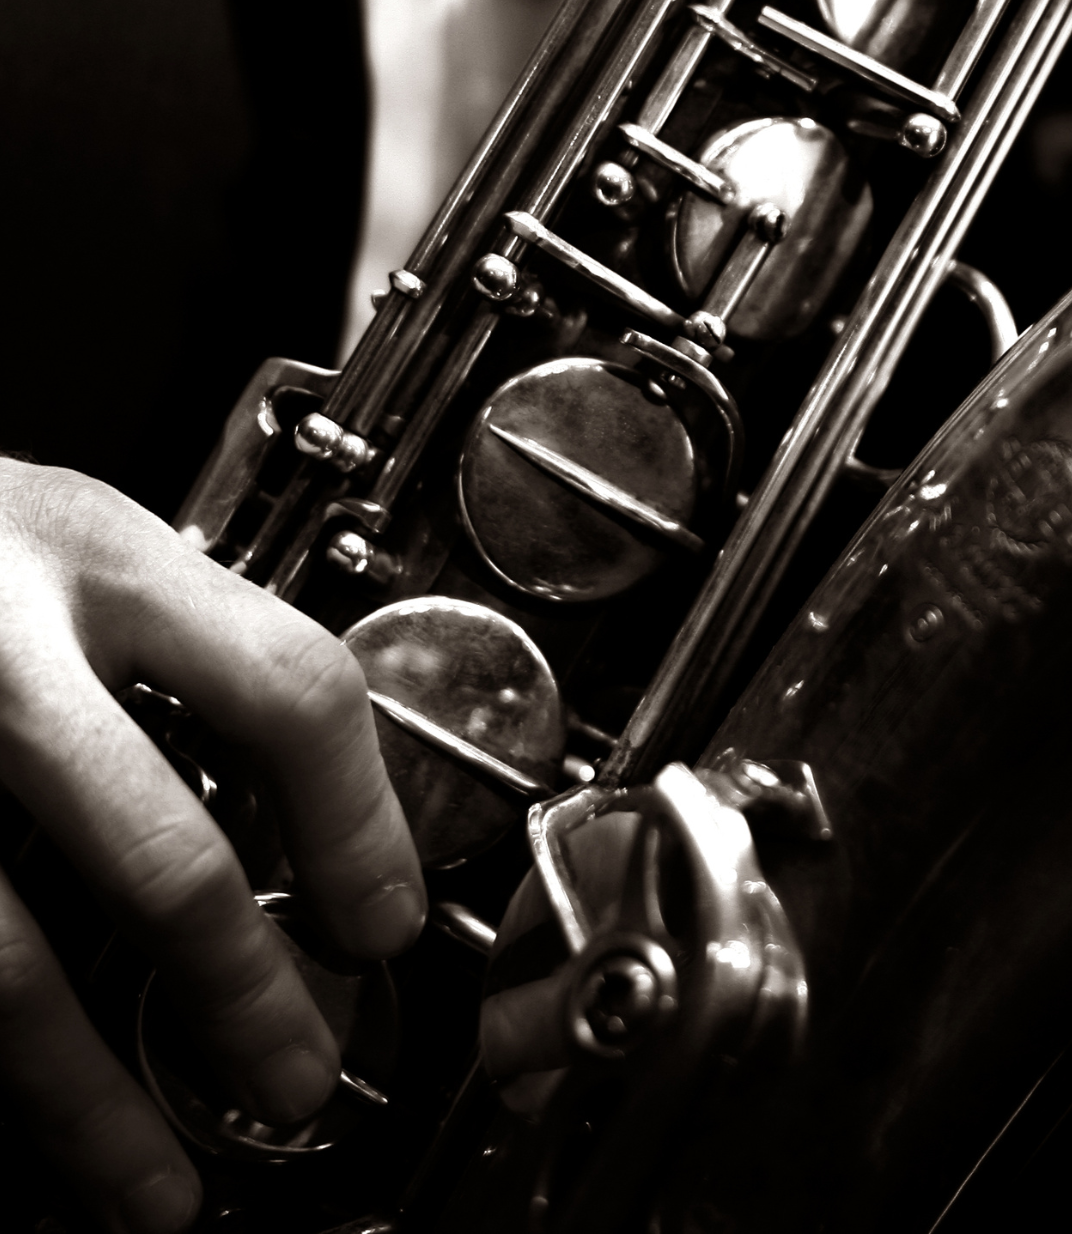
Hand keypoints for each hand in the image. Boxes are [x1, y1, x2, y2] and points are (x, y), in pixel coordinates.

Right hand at [0, 460, 422, 1232]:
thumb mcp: (93, 546)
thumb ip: (192, 645)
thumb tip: (325, 805)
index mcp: (105, 563)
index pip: (290, 690)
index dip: (360, 823)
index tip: (387, 920)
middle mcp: (3, 652)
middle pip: (160, 852)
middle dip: (245, 992)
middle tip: (299, 1075)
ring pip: (5, 960)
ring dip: (92, 1098)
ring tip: (158, 1183)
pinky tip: (42, 1123)